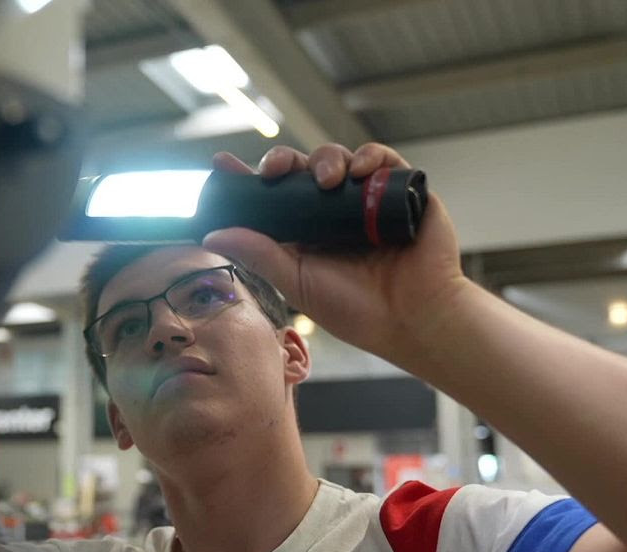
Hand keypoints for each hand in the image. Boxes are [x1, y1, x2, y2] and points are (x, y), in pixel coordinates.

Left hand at [203, 143, 467, 358]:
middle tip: (276, 169)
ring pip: (340, 160)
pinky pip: (384, 161)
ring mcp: (368, 200)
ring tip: (327, 179)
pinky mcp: (402, 193)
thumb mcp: (297, 282)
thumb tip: (212, 235)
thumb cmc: (357, 309)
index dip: (250, 178)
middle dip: (285, 161)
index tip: (222, 164)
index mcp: (306, 232)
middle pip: (303, 170)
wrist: (414, 320)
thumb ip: (259, 256)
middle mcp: (334, 212)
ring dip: (328, 160)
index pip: (274, 196)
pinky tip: (361, 169)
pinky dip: (370, 156)